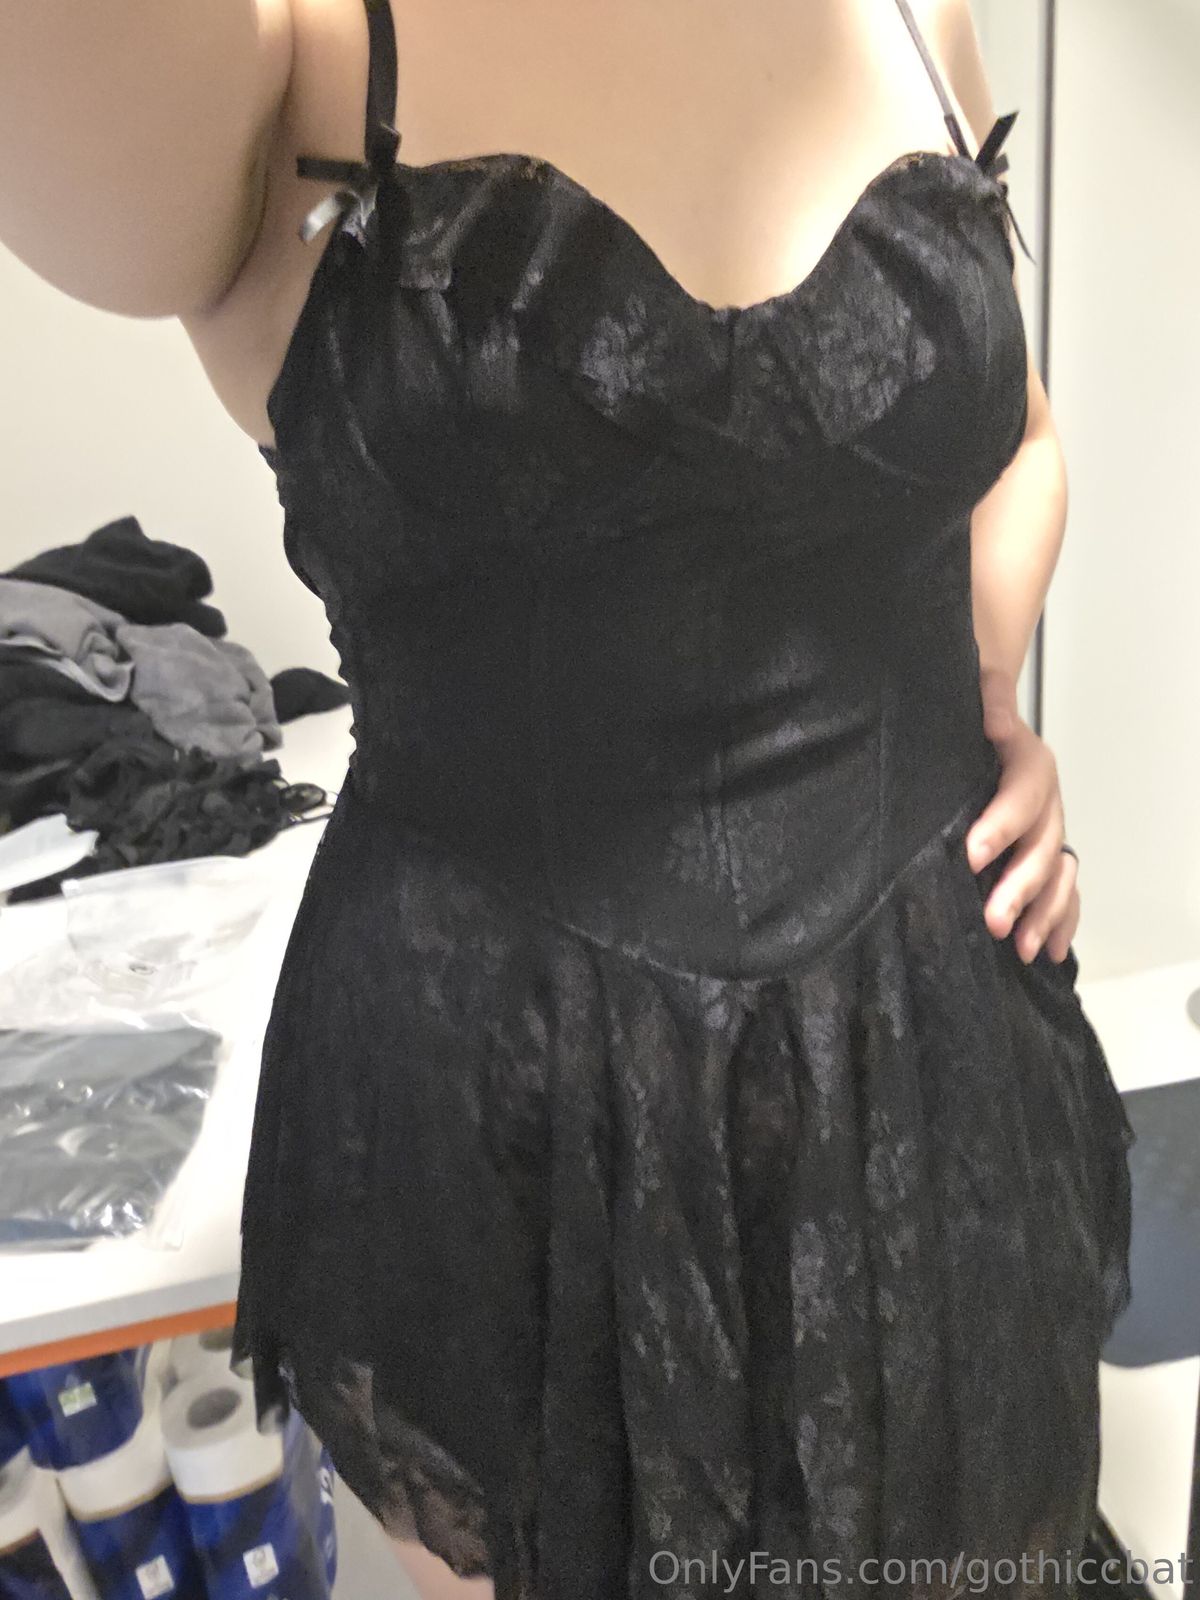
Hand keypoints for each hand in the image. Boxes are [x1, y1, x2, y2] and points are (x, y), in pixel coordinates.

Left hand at [963, 667, 1079, 963]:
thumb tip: (992, 711)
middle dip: (1021, 886)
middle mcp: (1048, 802)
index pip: (1022, 794)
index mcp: (1031, 765)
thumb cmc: (971, 719)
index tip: (972, 856)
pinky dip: (1059, 921)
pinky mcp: (1046, 856)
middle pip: (1043, 846)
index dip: (1002, 826)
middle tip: (994, 921)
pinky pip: (1063, 892)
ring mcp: (1051, 832)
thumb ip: (989, 701)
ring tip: (1020, 948)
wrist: (983, 726)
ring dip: (1043, 913)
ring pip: (1057, 875)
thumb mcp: (978, 702)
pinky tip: (1047, 952)